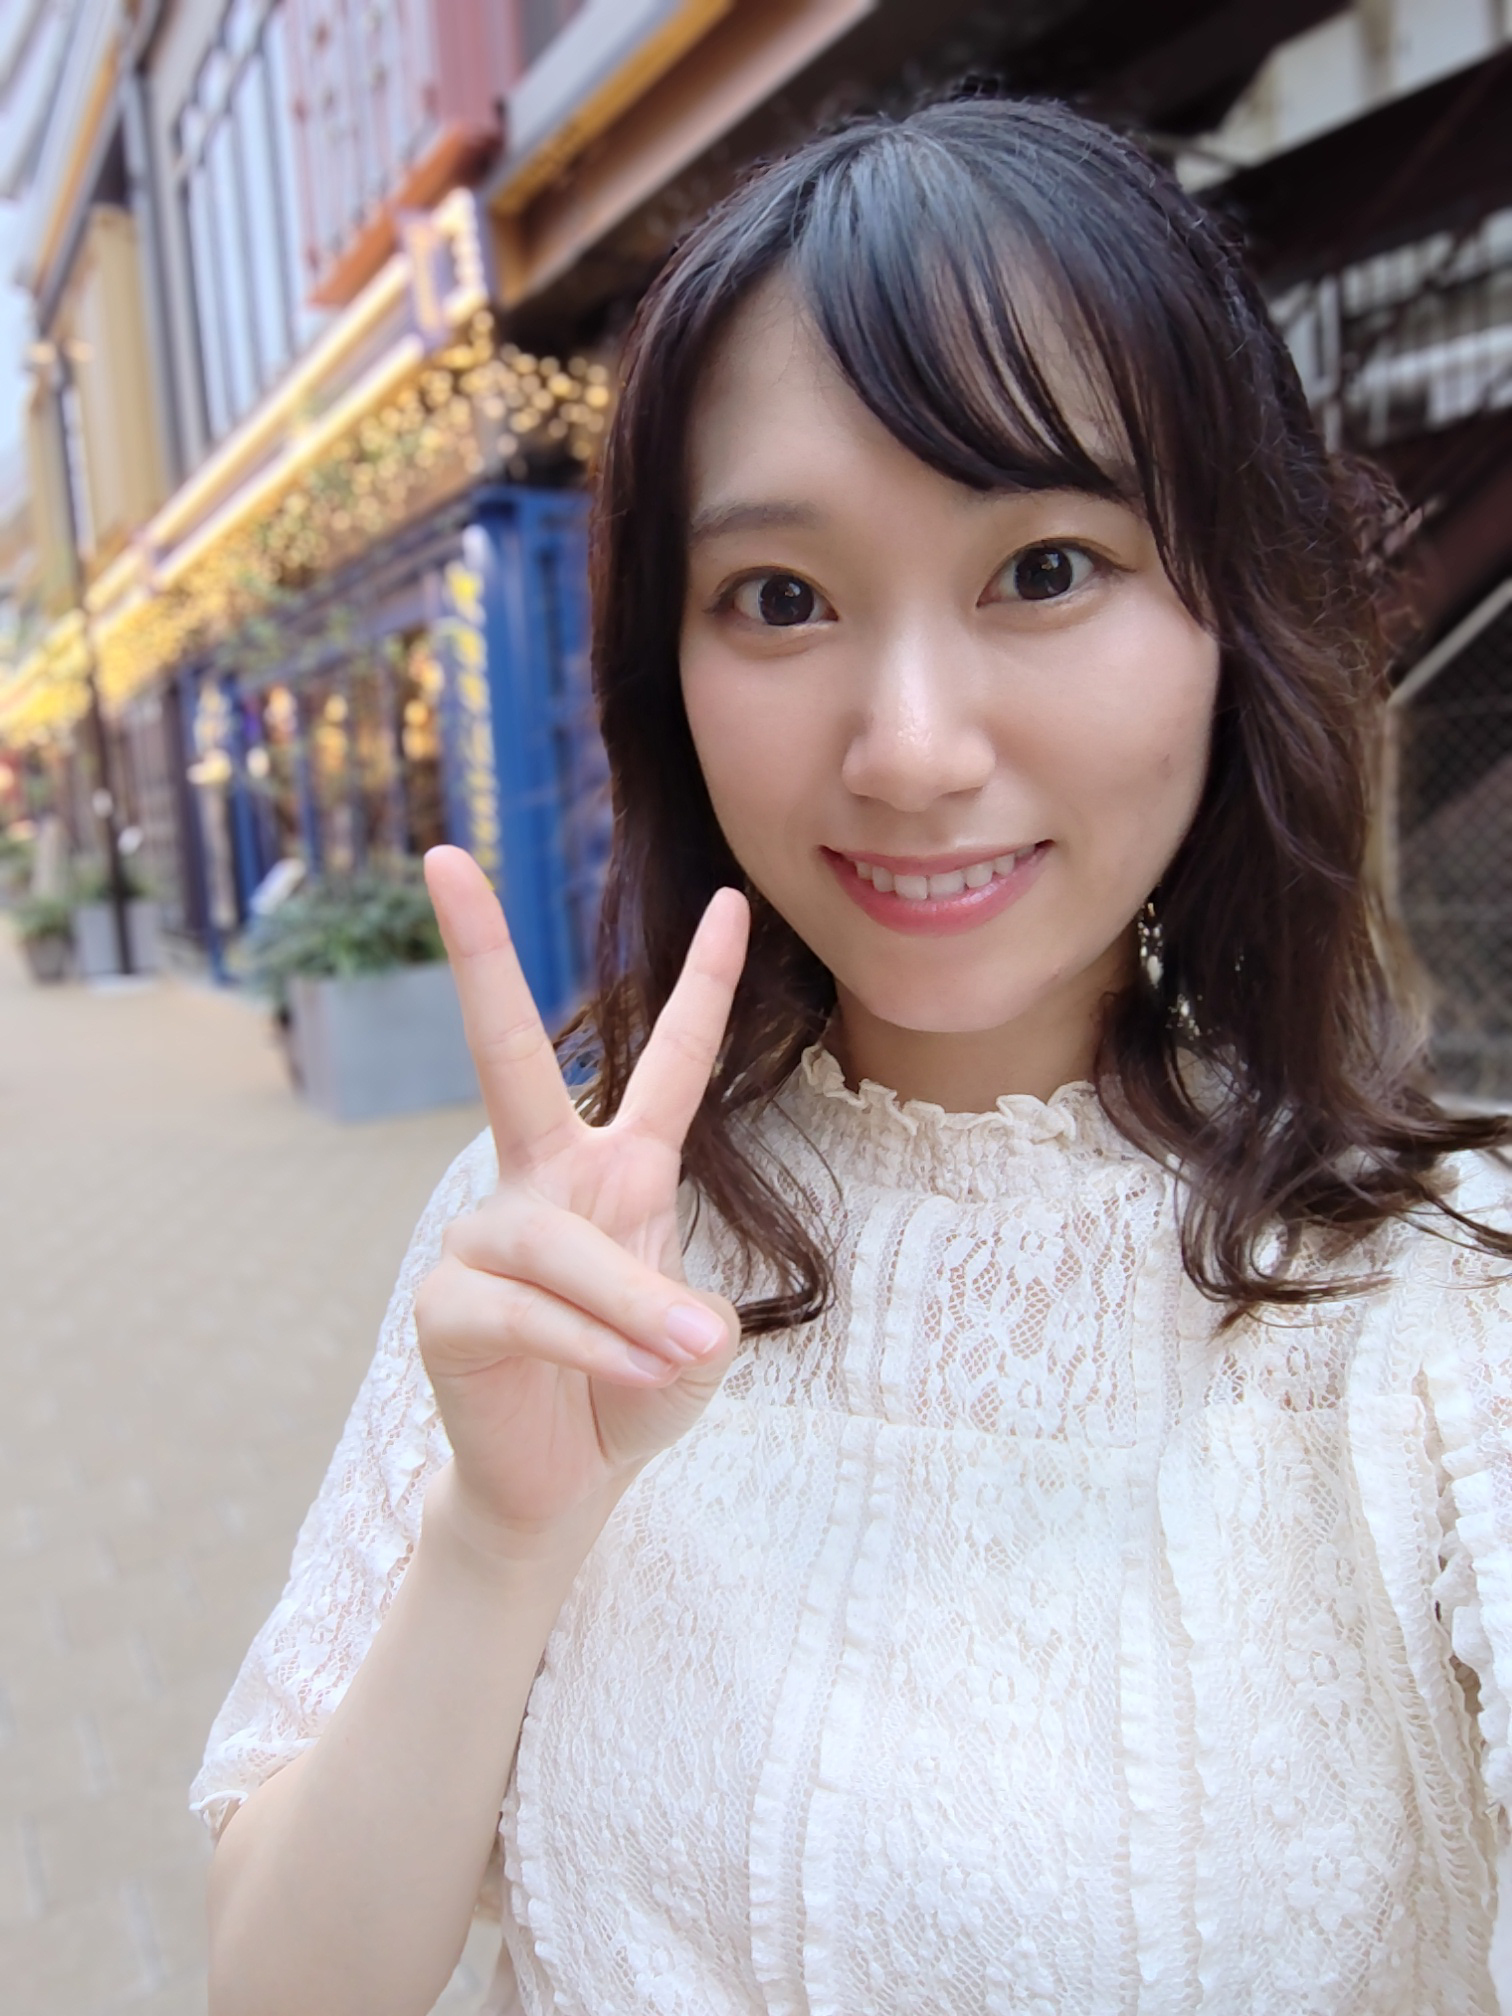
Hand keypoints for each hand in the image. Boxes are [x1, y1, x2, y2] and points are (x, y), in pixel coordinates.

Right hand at [413, 847, 749, 1550]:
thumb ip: (689, 1321)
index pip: (667, 1064)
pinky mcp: (448, 1305)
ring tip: (678, 1359)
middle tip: (441, 860)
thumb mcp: (689, 1353)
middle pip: (504, 1054)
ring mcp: (486, 1237)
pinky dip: (591, 1346)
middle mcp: (542, 1182)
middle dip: (479, 956)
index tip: (733, 897)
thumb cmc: (630, 1393)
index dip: (703, 983)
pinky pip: (528, 1311)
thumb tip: (679, 1321)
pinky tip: (629, 1376)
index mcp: (617, 1171)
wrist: (562, 1484)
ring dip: (632, 1306)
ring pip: (563, 1246)